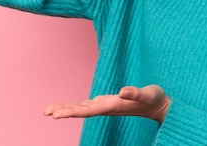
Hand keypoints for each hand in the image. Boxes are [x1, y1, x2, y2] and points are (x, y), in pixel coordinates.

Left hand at [44, 84, 170, 123]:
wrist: (161, 106)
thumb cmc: (155, 99)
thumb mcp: (148, 94)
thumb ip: (136, 93)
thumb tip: (123, 91)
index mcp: (114, 106)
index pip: (88, 110)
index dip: (71, 111)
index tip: (55, 115)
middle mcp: (107, 107)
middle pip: (82, 110)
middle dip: (64, 111)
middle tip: (46, 112)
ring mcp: (107, 106)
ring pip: (83, 108)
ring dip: (66, 109)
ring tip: (49, 111)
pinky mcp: (108, 103)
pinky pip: (88, 105)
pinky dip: (76, 105)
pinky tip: (67, 107)